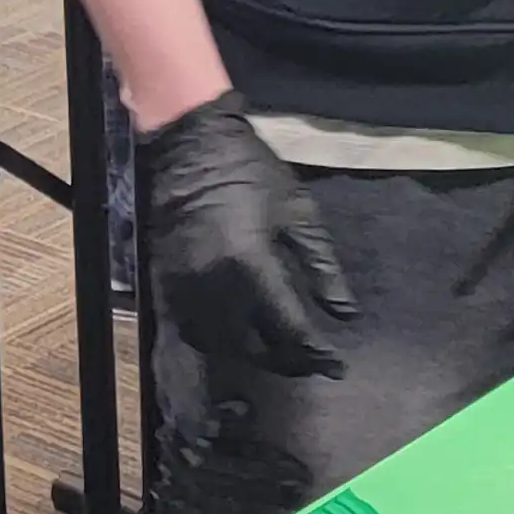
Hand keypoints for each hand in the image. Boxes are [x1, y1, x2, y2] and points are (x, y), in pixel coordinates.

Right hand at [136, 94, 355, 377]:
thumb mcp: (299, 212)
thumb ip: (323, 267)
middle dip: (287, 361)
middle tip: (312, 362)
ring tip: (281, 353)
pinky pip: (195, 332)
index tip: (337, 364)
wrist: (190, 149)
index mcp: (252, 263)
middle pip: (254, 347)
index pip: (288, 326)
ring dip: (255, 356)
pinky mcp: (168, 286)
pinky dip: (222, 343)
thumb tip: (345, 313)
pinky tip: (242, 337)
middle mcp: (216, 285)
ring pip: (223, 347)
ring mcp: (186, 289)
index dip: (316, 352)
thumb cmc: (251, 174)